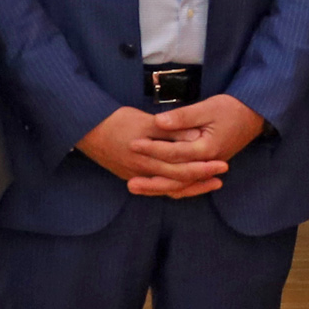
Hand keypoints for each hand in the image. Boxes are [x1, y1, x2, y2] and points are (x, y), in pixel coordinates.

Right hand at [77, 105, 228, 198]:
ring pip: (167, 187)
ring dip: (189, 185)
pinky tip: (183, 183)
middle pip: (177, 181)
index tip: (222, 163)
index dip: (203, 167)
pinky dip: (172, 186)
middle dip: (201, 178)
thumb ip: (169, 130)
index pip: (181, 169)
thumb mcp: (144, 122)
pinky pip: (156, 186)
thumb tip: (194, 137)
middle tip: (223, 173)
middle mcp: (143, 172)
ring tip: (210, 181)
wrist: (86, 129)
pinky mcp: (131, 175)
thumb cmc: (116, 121)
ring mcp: (136, 176)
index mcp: (148, 159)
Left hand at [129, 93, 266, 197]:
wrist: (255, 115)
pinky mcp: (208, 168)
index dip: (152, 149)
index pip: (174, 153)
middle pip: (175, 177)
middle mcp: (208, 164)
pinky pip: (188, 184)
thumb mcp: (208, 107)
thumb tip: (159, 122)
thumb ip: (183, 117)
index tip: (133, 143)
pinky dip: (173, 188)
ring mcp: (209, 168)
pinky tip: (157, 189)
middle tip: (128, 181)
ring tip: (135, 188)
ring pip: (181, 186)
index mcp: (207, 149)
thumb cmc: (232, 108)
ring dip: (158, 188)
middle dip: (151, 179)